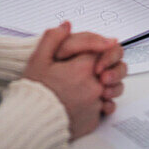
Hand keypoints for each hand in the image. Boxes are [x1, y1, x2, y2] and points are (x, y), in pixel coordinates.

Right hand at [24, 23, 125, 137]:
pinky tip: (90, 101)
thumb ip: (53, 38)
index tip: (98, 51)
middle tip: (100, 69)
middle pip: (115, 69)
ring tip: (95, 85)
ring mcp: (96, 104)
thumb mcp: (38, 59)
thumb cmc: (36, 91)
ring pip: (114, 90)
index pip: (107, 49)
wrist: (32, 123)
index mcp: (83, 67)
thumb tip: (67, 26)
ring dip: (108, 86)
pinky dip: (101, 104)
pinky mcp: (94, 120)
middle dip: (111, 67)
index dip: (104, 47)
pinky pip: (105, 108)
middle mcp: (94, 85)